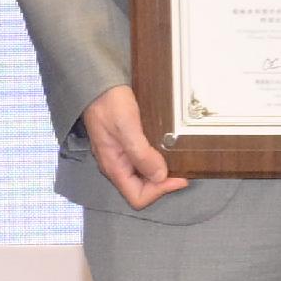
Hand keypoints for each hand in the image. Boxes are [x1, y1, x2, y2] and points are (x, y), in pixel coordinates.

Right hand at [78, 83, 189, 208]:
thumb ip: (141, 154)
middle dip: (162, 183)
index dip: (159, 191)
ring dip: (161, 173)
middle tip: (182, 170)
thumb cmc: (109, 104)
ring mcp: (120, 156)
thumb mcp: (127, 128)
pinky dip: (156, 161)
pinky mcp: (125, 145)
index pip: (137, 197)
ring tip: (177, 162)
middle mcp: (116, 166)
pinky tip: (166, 151)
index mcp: (114, 167)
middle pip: (141, 190)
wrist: (98, 84)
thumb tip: (160, 176)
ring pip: (143, 177)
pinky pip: (142, 162)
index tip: (179, 177)